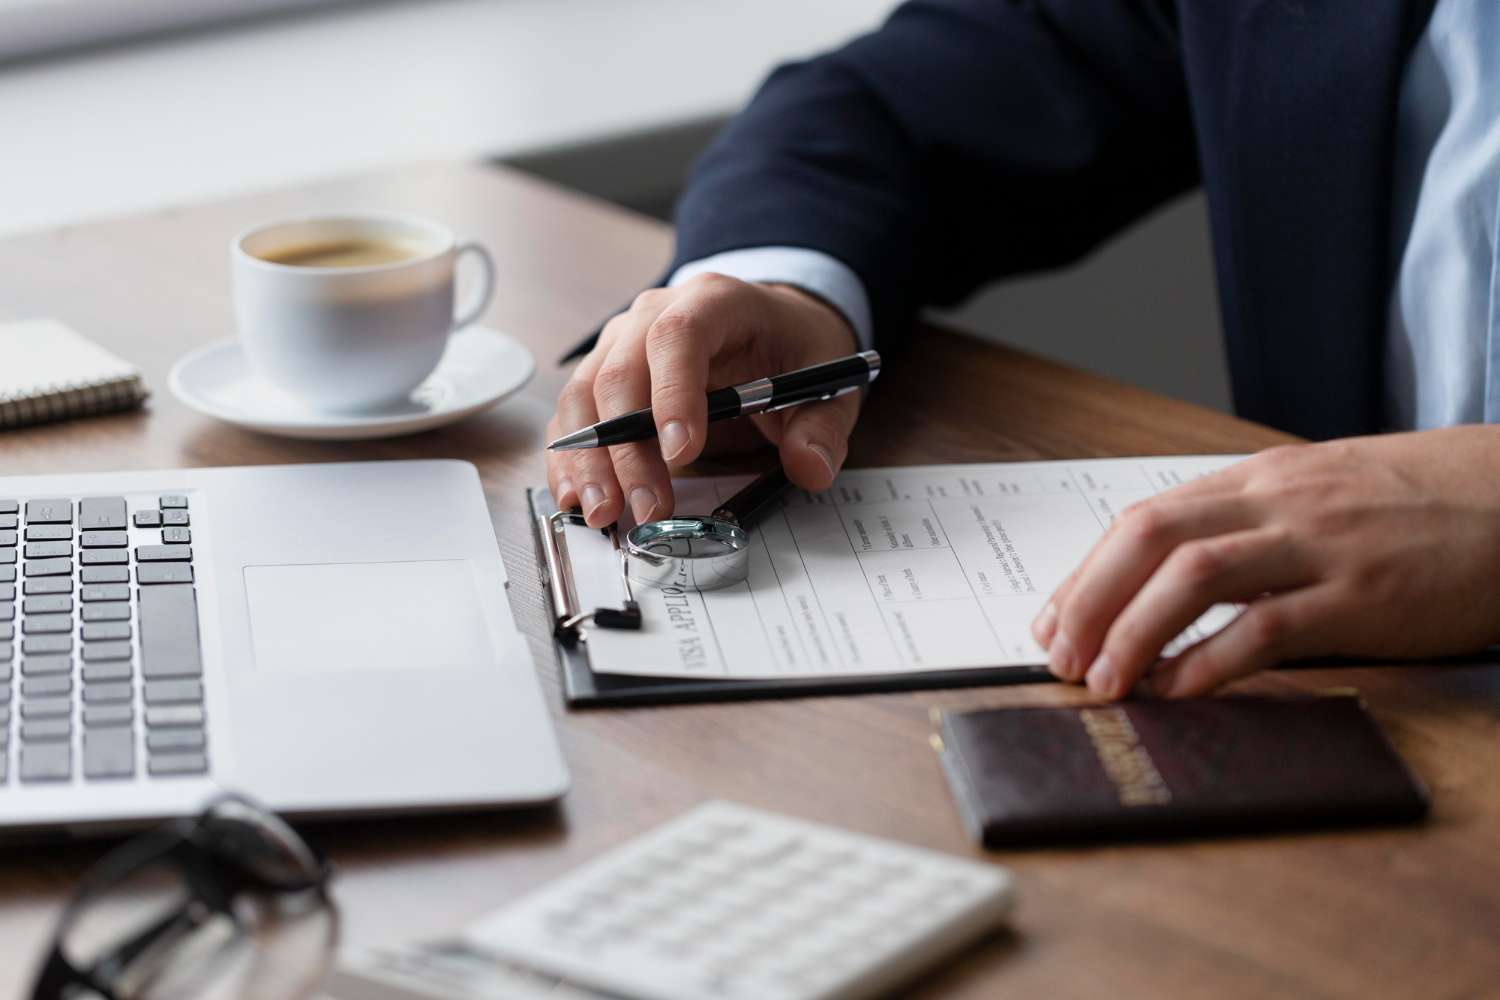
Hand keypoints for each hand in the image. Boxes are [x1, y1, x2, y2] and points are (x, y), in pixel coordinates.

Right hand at [546, 274, 860, 526]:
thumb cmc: (792, 346)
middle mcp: (653, 314)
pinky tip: (575, 497)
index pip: (679, 336)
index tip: (681, 452)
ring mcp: (622, 343)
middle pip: (622, 374)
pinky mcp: (605, 374)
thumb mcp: (827, 381)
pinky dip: (571, 457)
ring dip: (588, 460)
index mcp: (714, 301)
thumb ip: (823, 427)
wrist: (771, 323)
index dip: (673, 393)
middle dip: (628, 450)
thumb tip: (810, 468)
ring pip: (586, 395)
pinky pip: (576, 414)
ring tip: (601, 514)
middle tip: (646, 509)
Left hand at [1031, 428, 1499, 698]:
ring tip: (1105, 681)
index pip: (1142, 520)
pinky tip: (1180, 690)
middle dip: (1088, 601)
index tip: (1051, 621)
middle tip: (1058, 658)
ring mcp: (1318, 545)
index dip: (1085, 574)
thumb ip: (1243, 528)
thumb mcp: (1313, 495)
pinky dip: (1211, 662)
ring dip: (1133, 632)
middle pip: (1148, 539)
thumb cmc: (1412, 503)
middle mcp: (1275, 503)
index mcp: (1255, 480)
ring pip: (1194, 577)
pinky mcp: (1362, 596)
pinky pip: (1268, 627)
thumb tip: (1162, 584)